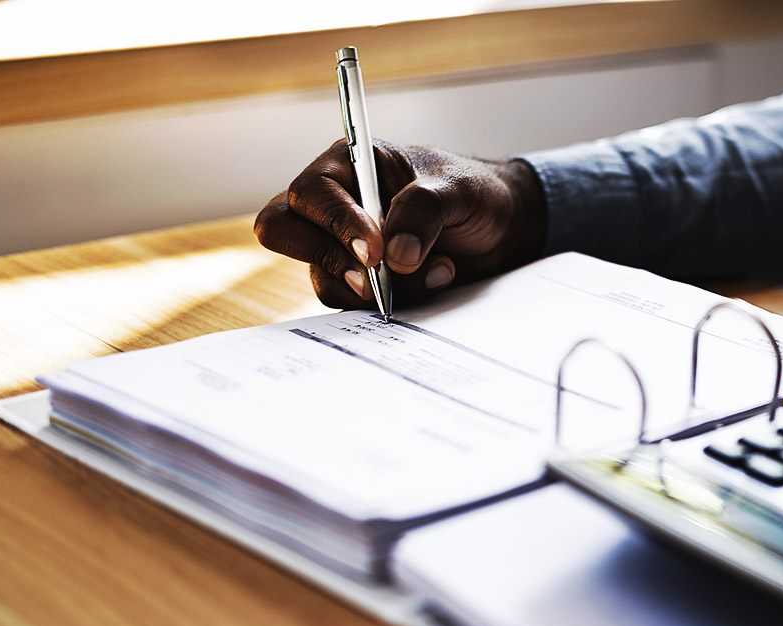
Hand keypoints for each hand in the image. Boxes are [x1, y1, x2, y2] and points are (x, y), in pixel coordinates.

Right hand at [254, 140, 545, 308]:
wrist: (501, 227)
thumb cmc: (474, 191)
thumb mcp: (458, 189)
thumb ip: (424, 211)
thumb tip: (394, 257)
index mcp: (349, 164)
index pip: (311, 193)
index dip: (335, 224)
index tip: (376, 252)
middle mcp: (335, 204)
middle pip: (282, 230)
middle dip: (328, 260)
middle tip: (375, 279)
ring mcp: (342, 245)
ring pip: (323, 277)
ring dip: (378, 287)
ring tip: (438, 269)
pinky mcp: (361, 279)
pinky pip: (353, 303)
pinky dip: (396, 301)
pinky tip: (437, 279)